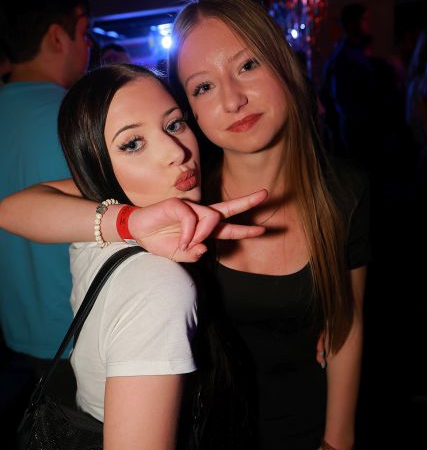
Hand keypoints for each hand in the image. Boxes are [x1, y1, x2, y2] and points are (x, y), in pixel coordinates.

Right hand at [129, 190, 267, 261]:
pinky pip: (191, 217)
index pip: (228, 228)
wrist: (137, 232)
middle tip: (266, 194)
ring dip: (203, 233)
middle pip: (228, 208)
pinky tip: (182, 240)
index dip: (245, 230)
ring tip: (188, 243)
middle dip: (247, 202)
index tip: (263, 230)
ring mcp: (190, 208)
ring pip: (211, 217)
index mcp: (203, 229)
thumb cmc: (158, 241)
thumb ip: (192, 255)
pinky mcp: (178, 204)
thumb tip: (203, 249)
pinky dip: (189, 232)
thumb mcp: (178, 255)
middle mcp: (200, 216)